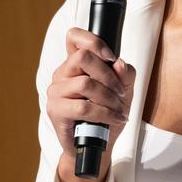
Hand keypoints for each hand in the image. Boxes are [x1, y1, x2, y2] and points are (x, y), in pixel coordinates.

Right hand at [45, 27, 135, 156]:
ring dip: (109, 97)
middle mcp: (62, 74)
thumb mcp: (124, 91)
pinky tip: (115, 118)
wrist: (98, 144)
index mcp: (75, 64)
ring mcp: (56, 91)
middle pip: (83, 57)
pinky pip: (83, 107)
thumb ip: (125, 74)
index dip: (94, 41)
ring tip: (118, 109)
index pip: (74, 37)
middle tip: (120, 92)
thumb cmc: (108, 114)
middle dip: (109, 75)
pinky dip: (105, 113)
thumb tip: (119, 64)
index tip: (111, 57)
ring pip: (85, 83)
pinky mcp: (56, 110)